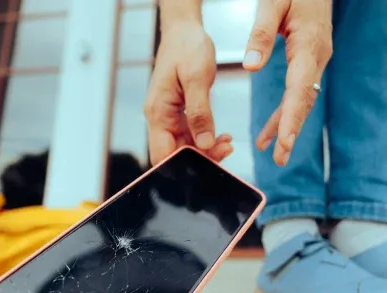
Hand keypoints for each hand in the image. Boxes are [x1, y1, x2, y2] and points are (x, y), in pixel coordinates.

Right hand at [144, 22, 233, 165]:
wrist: (185, 31)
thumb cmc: (187, 48)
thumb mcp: (197, 78)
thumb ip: (200, 112)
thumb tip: (205, 143)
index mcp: (158, 112)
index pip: (163, 154)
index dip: (183, 166)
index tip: (209, 163)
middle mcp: (160, 118)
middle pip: (175, 154)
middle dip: (200, 159)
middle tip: (226, 150)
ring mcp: (168, 116)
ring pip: (184, 147)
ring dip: (206, 149)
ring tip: (228, 144)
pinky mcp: (178, 113)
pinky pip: (190, 135)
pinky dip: (206, 139)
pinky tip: (222, 137)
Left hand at [243, 0, 332, 165]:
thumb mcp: (272, 2)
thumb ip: (260, 34)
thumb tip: (250, 66)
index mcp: (309, 45)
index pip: (300, 88)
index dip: (292, 117)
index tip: (285, 141)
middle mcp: (317, 57)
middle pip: (305, 101)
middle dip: (292, 131)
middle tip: (280, 159)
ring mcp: (316, 60)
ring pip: (302, 99)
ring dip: (288, 126)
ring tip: (274, 152)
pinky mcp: (309, 60)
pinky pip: (299, 91)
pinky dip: (286, 111)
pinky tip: (272, 130)